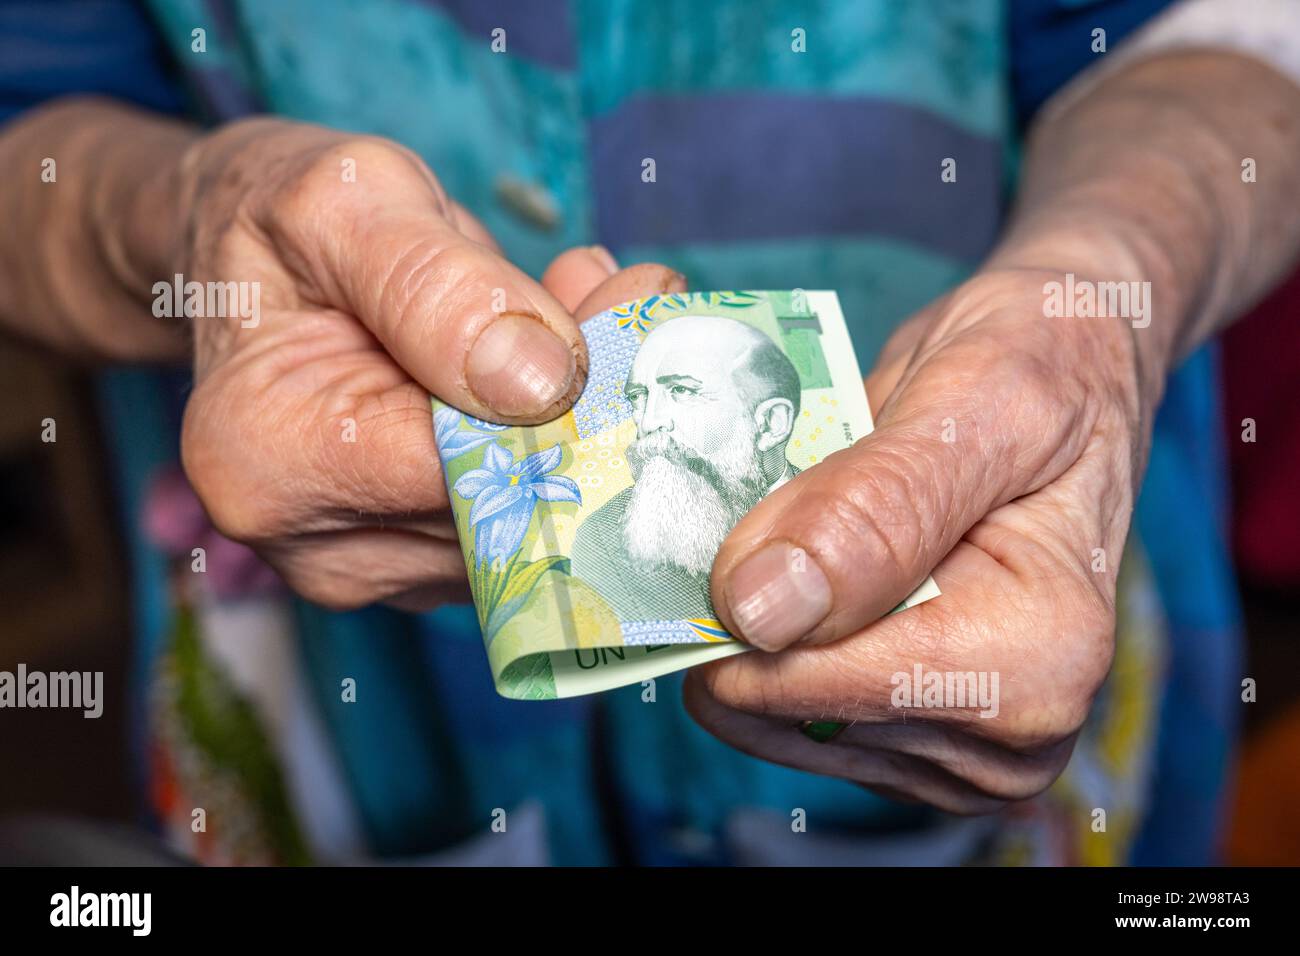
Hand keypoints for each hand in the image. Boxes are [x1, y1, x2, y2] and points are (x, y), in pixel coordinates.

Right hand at [177, 118, 683, 609]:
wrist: (249, 268)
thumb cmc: (281, 223)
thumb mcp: (345, 201)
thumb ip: (436, 285)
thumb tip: (545, 382)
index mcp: (272, 463)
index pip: (472, 469)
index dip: (567, 393)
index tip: (622, 295)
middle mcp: (320, 549)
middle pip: (515, 507)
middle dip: (590, 401)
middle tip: (615, 289)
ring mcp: (380, 570)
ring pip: (541, 520)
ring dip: (588, 415)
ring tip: (574, 304)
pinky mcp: (427, 566)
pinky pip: (533, 520)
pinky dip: (566, 441)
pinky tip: (551, 360)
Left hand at [689, 267, 1151, 812]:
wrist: (1071, 370)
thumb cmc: (1043, 365)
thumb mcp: (976, 400)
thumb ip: (877, 505)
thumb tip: (761, 610)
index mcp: (1037, 658)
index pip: (816, 684)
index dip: (745, 600)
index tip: (748, 509)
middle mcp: (1009, 733)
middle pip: (781, 706)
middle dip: (750, 607)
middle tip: (781, 501)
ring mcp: (960, 751)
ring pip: (766, 716)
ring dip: (756, 620)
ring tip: (808, 527)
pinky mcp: (913, 741)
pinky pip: (782, 714)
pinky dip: (770, 638)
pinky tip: (813, 567)